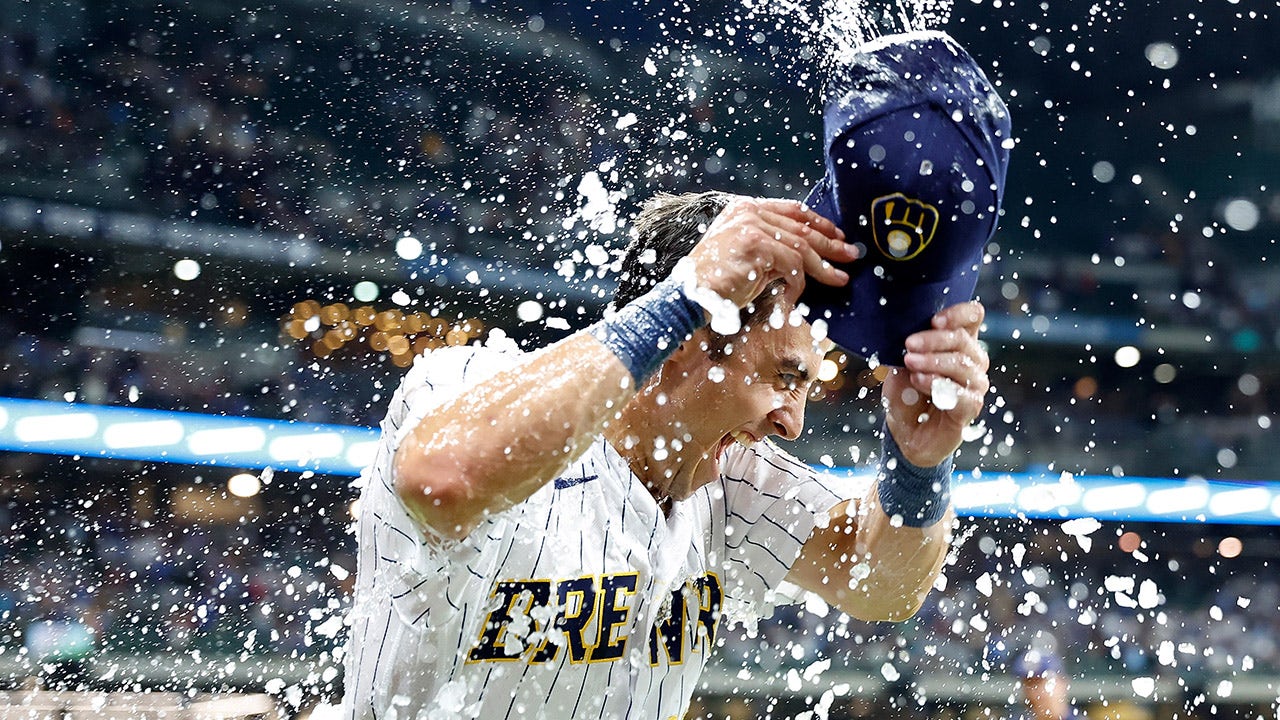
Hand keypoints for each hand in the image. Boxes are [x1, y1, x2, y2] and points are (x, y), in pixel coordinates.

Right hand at [683, 197, 857, 307]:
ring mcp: (752, 225)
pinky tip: (796, 297)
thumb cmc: (715, 282)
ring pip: (802, 247)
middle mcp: (749, 211)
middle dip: (831, 243)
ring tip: (839, 279)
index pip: (792, 210)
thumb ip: (772, 249)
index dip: (819, 223)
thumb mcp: (746, 257)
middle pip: (802, 227)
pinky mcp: (756, 244)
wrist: (689, 296)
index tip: (838, 236)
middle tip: (851, 256)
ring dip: (823, 267)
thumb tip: (807, 257)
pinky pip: (792, 265)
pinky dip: (798, 284)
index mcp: (744, 209)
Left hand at [882, 301, 989, 466]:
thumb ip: (910, 349)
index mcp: (960, 342)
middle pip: (963, 339)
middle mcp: (973, 361)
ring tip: (910, 363)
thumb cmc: (907, 393)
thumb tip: (909, 334)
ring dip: (933, 361)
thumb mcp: (901, 365)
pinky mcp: (971, 407)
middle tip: (909, 345)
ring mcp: (975, 384)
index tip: (934, 320)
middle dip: (933, 340)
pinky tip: (920, 381)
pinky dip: (939, 384)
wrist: (906, 431)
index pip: (973, 317)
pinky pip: (963, 393)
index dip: (958, 313)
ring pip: (963, 364)